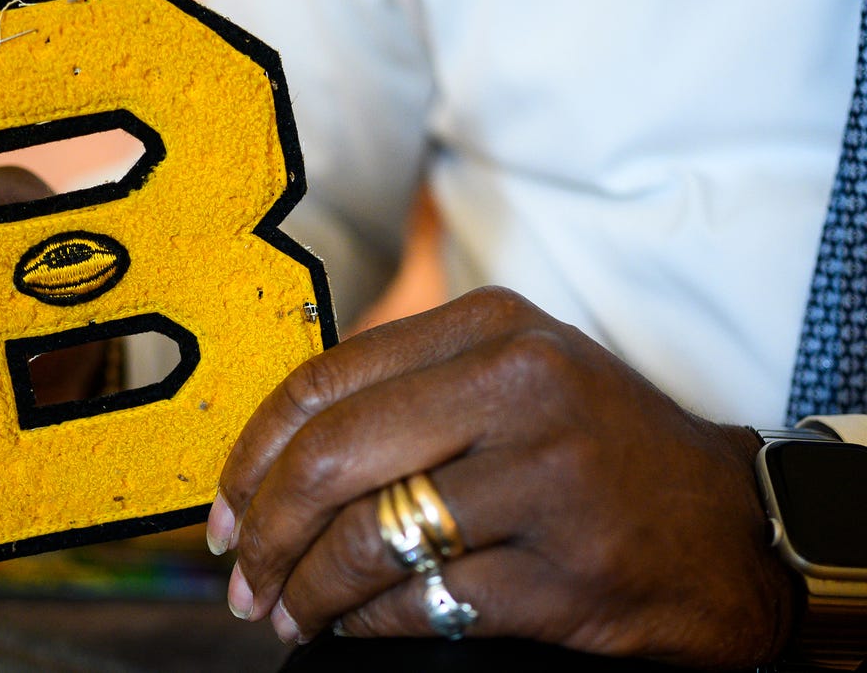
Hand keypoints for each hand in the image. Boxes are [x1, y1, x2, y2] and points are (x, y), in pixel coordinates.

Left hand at [207, 286, 794, 669]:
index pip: (324, 382)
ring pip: (365, 538)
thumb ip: (406, 393)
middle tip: (239, 575)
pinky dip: (365, 623)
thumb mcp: (513, 379)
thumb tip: (273, 458)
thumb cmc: (599, 450)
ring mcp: (547, 479)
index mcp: (492, 328)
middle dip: (262, 530)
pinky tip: (352, 627)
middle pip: (329, 458)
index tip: (223, 507)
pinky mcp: (563, 571)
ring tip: (285, 612)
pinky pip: (419, 602)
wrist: (732, 528)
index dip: (251, 455)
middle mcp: (520, 386)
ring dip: (305, 589)